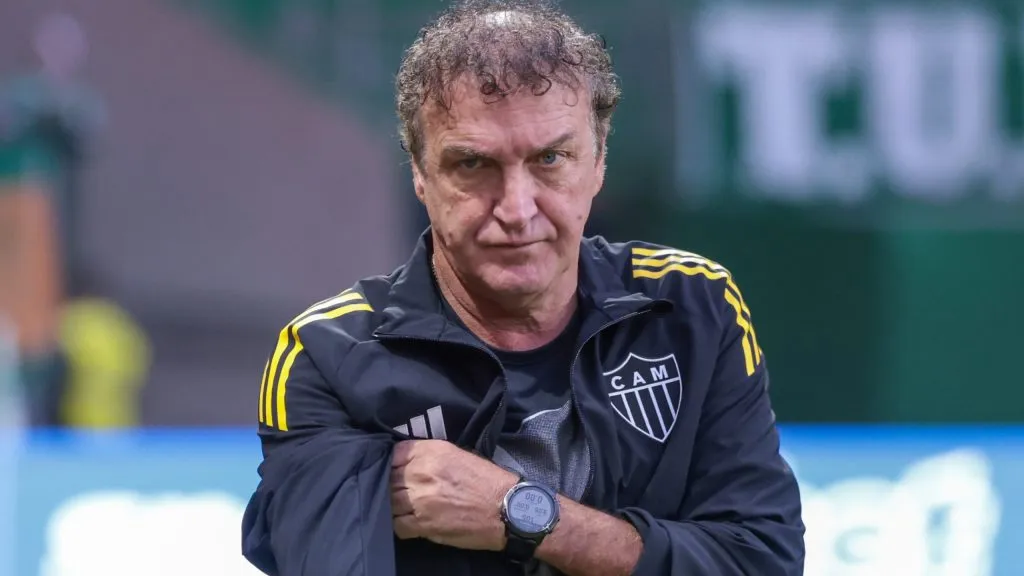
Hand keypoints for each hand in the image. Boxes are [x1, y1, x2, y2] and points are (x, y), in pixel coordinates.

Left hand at [390, 439, 517, 549]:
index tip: (397, 470)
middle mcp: (422, 473)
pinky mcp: (423, 524)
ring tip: (403, 507)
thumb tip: (407, 463)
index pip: (394, 454)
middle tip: (400, 491)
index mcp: (432, 452)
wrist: (507, 509)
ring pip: (389, 501)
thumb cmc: (487, 481)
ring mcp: (420, 500)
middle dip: (392, 485)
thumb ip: (430, 456)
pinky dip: (399, 524)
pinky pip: (397, 525)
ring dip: (393, 505)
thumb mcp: (458, 455)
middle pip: (389, 478)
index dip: (393, 464)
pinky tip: (409, 523)